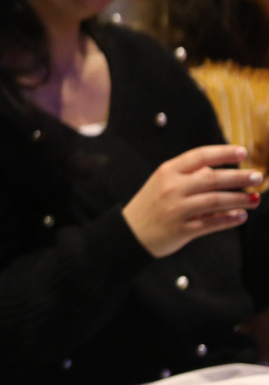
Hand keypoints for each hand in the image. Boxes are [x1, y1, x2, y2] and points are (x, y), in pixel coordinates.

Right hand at [122, 145, 261, 257]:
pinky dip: (229, 219)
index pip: (199, 156)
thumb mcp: (162, 182)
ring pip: (215, 201)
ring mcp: (176, 209)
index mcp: (167, 171)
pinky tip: (241, 216)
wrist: (129, 232)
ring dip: (239, 199)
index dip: (223, 153)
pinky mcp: (181, 229)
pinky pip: (211, 223)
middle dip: (238, 177)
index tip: (243, 152)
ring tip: (254, 199)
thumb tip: (219, 170)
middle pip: (212, 179)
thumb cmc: (151, 204)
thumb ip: (189, 175)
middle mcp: (171, 188)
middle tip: (258, 177)